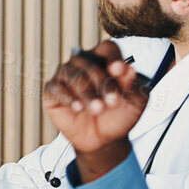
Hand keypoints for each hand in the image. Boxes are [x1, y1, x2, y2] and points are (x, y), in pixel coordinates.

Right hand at [41, 41, 148, 180]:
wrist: (105, 140)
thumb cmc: (120, 115)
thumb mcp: (136, 102)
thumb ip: (134, 85)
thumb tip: (128, 70)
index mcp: (105, 61)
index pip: (107, 49)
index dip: (113, 57)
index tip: (119, 71)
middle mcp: (83, 63)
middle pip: (90, 62)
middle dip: (104, 83)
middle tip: (113, 102)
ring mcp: (65, 76)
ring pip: (72, 74)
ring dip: (87, 92)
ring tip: (98, 109)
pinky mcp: (52, 91)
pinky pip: (55, 88)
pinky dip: (67, 97)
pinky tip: (78, 108)